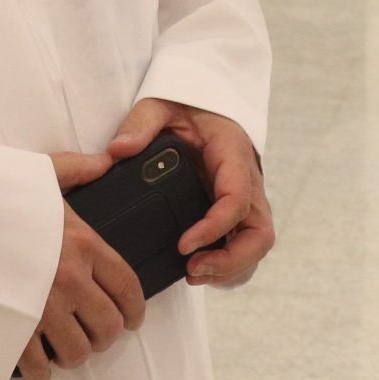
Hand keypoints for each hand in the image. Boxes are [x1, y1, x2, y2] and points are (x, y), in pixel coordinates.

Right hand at [13, 150, 145, 379]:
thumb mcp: (38, 173)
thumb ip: (75, 168)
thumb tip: (106, 162)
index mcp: (83, 244)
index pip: (128, 287)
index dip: (135, 310)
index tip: (132, 319)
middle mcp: (69, 281)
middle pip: (108, 327)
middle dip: (104, 336)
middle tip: (92, 334)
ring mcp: (41, 309)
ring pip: (77, 352)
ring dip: (74, 355)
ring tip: (64, 349)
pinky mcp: (11, 331)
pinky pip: (38, 368)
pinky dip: (41, 373)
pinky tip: (38, 367)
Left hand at [109, 95, 274, 288]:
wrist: (202, 105)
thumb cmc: (185, 106)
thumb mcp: (159, 104)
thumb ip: (141, 123)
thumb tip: (118, 151)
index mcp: (233, 155)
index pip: (237, 200)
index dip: (214, 228)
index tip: (184, 244)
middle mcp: (247, 180)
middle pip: (260, 233)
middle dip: (231, 260)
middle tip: (192, 270)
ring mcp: (247, 199)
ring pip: (257, 245)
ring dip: (231, 268)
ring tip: (193, 275)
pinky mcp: (238, 211)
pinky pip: (246, 245)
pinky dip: (230, 266)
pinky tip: (201, 272)